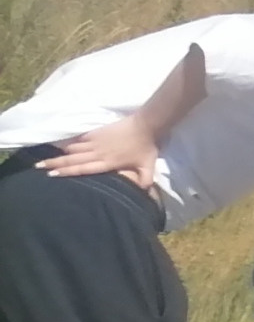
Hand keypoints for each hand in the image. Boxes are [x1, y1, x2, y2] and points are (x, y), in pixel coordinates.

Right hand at [38, 118, 164, 188]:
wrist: (146, 125)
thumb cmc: (146, 148)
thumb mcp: (148, 168)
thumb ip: (144, 181)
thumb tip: (143, 195)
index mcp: (107, 163)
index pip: (83, 168)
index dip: (67, 172)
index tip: (52, 174)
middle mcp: (97, 153)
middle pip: (72, 159)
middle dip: (55, 163)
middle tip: (38, 166)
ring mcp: (95, 141)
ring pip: (73, 148)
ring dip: (59, 154)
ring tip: (46, 158)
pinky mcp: (97, 132)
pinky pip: (80, 138)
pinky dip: (70, 142)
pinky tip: (61, 145)